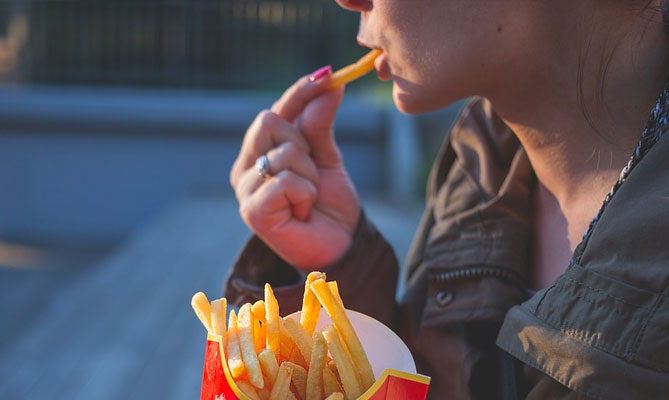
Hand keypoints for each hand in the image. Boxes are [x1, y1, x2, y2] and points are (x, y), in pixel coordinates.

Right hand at [230, 72, 360, 268]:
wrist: (340, 246)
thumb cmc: (329, 205)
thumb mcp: (328, 157)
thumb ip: (320, 123)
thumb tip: (329, 82)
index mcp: (258, 153)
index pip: (274, 111)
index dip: (298, 92)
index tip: (328, 74)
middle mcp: (245, 168)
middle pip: (269, 121)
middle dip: (304, 144)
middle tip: (313, 175)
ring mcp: (244, 190)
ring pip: (283, 152)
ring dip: (310, 175)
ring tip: (309, 199)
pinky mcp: (252, 212)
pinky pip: (286, 180)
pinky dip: (305, 194)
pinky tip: (302, 213)